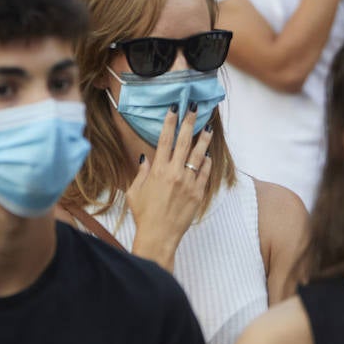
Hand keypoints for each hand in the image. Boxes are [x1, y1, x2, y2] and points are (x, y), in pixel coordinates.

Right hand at [126, 106, 213, 268]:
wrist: (159, 235)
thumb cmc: (144, 214)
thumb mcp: (135, 192)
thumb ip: (142, 173)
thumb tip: (146, 157)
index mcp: (157, 171)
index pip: (164, 141)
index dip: (169, 123)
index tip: (174, 109)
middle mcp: (174, 173)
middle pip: (183, 142)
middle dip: (189, 122)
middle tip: (194, 108)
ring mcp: (188, 182)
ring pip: (198, 154)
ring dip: (203, 138)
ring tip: (208, 126)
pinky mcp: (198, 192)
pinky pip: (205, 171)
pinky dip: (206, 161)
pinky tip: (207, 154)